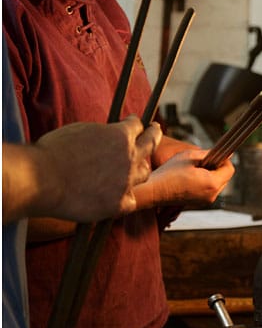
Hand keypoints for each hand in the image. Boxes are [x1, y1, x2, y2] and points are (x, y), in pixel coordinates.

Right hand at [2, 116, 161, 223]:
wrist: (39, 180)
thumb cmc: (51, 153)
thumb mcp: (80, 130)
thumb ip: (102, 134)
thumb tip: (109, 136)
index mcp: (120, 135)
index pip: (136, 126)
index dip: (134, 124)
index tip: (134, 123)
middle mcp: (129, 157)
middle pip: (150, 144)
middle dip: (153, 135)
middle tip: (155, 130)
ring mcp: (126, 181)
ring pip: (143, 173)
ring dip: (140, 169)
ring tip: (140, 167)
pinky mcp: (118, 204)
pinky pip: (130, 200)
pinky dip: (125, 197)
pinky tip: (121, 197)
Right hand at [133, 148, 234, 208]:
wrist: (153, 191)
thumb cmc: (169, 173)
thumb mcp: (190, 156)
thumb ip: (209, 154)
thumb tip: (224, 153)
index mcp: (212, 184)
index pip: (230, 169)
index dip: (224, 159)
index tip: (214, 154)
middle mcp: (212, 195)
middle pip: (225, 177)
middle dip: (217, 167)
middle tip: (201, 161)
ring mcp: (205, 201)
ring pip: (217, 183)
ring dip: (210, 174)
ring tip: (194, 169)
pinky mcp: (199, 203)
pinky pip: (209, 189)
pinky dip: (204, 181)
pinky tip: (191, 176)